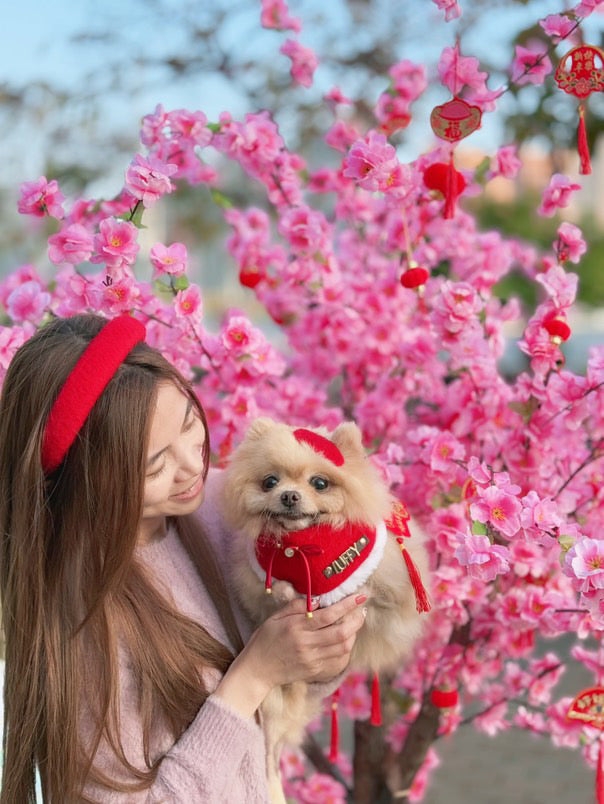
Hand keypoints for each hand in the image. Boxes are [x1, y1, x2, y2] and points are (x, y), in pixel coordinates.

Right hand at [213, 593, 366, 717]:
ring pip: (343, 648)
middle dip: (356, 620)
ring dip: (354, 634)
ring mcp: (312, 660)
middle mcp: (306, 645)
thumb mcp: (275, 617)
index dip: (347, 605)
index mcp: (296, 628)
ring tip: (355, 623)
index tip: (360, 596)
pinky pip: (339, 661)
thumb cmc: (265, 640)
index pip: (328, 615)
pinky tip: (346, 640)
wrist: (257, 670)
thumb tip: (318, 599)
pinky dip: (347, 650)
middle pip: (341, 633)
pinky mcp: (315, 672)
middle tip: (362, 610)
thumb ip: (295, 606)